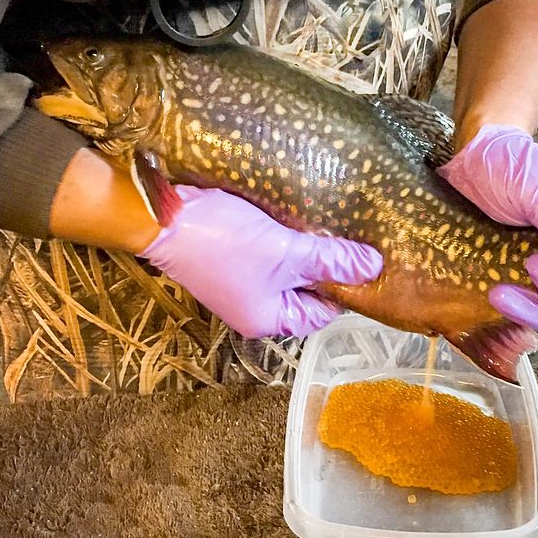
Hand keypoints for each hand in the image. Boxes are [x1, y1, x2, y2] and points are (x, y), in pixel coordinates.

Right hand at [138, 186, 382, 337]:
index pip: (321, 314)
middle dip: (326, 266)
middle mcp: (254, 308)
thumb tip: (374, 268)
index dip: (343, 288)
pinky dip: (285, 240)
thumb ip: (331, 261)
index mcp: (268, 320)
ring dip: (306, 250)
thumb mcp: (286, 252)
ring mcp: (241, 283)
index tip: (363, 260)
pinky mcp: (232, 258)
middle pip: (305, 292)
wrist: (163, 217)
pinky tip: (300, 218)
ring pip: (288, 270)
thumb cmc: (224, 242)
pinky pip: (270, 255)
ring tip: (330, 225)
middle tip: (353, 238)